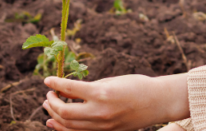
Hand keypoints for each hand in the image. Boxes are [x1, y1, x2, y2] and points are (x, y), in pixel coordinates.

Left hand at [42, 73, 188, 130]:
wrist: (158, 102)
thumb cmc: (136, 86)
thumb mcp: (110, 82)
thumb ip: (87, 88)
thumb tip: (65, 91)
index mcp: (102, 93)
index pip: (70, 89)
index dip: (55, 84)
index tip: (47, 80)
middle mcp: (100, 112)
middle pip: (64, 112)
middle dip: (52, 103)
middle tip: (48, 94)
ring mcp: (103, 126)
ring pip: (69, 127)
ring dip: (55, 116)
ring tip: (49, 106)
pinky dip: (65, 129)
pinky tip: (56, 122)